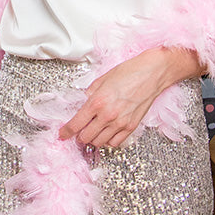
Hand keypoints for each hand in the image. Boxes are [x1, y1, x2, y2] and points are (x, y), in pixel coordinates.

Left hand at [58, 48, 200, 147]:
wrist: (152, 73)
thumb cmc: (129, 72)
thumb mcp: (102, 79)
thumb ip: (90, 93)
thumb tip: (83, 103)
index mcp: (97, 101)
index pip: (76, 124)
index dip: (66, 132)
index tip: (62, 134)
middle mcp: (108, 115)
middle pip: (86, 137)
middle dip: (78, 136)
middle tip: (77, 132)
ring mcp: (120, 123)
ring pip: (99, 142)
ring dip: (92, 139)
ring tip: (91, 132)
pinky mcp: (131, 127)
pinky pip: (115, 143)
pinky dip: (107, 141)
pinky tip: (106, 133)